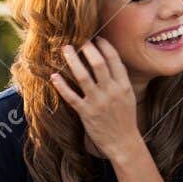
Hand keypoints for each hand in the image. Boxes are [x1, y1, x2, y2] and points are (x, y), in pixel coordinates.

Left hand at [51, 41, 141, 161]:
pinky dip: (61, 85)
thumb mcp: (128, 96)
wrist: (124, 142)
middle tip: (80, 40)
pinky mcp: (86, 113)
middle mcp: (111, 91)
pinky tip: (54, 76)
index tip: (97, 39)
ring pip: (82, 76)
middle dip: (88, 48)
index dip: (104, 46)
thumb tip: (109, 60)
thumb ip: (119, 79)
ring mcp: (97, 102)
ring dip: (73, 60)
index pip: (113, 59)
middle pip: (97, 63)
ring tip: (66, 49)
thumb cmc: (125, 118)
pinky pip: (71, 96)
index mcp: (123, 85)